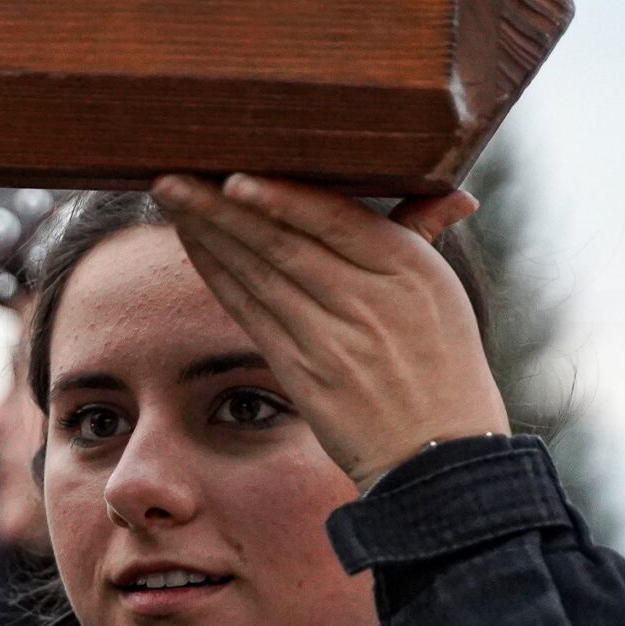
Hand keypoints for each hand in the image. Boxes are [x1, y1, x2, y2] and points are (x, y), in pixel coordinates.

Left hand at [149, 173, 508, 486]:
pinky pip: (251, 313)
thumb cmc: (442, 362)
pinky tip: (193, 245)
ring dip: (209, 234)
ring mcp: (330, 340)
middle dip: (220, 207)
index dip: (278, 198)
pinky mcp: (302, 372)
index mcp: (408, 269)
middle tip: (172, 175)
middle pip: (281, 243)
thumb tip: (453, 196)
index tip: (232, 173)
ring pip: (258, 275)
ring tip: (171, 196)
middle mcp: (367, 301)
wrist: (436, 452)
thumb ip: (419, 236)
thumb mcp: (440, 292)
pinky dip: (218, 275)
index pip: (333, 219)